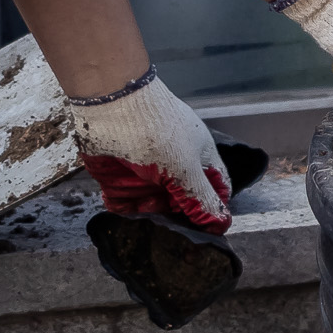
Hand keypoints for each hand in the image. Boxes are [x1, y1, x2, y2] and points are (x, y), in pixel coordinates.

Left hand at [69, 73, 232, 232]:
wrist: (111, 106)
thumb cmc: (155, 128)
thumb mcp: (185, 168)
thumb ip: (201, 199)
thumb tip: (222, 223)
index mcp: (199, 157)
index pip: (215, 189)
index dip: (213, 209)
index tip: (204, 226)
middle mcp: (175, 165)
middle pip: (182, 202)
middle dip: (175, 214)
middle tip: (169, 220)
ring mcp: (148, 171)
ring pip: (154, 205)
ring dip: (147, 210)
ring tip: (141, 202)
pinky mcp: (121, 176)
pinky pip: (126, 201)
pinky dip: (124, 207)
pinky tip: (122, 201)